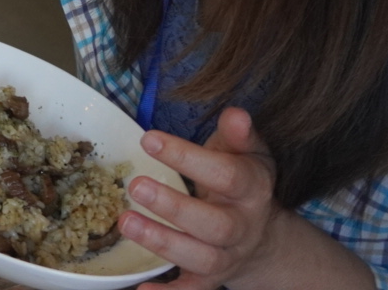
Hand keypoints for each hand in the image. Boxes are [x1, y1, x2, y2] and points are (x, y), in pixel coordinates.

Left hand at [122, 109, 285, 289]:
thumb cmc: (242, 181)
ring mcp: (227, 257)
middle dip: (174, 207)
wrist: (263, 236)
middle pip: (213, 224)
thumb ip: (238, 135)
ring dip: (162, 241)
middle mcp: (242, 227)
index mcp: (252, 190)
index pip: (225, 175)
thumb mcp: (247, 153)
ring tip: (125, 222)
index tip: (149, 139)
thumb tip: (236, 114)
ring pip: (200, 257)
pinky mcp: (211, 279)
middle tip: (135, 186)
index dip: (187, 158)